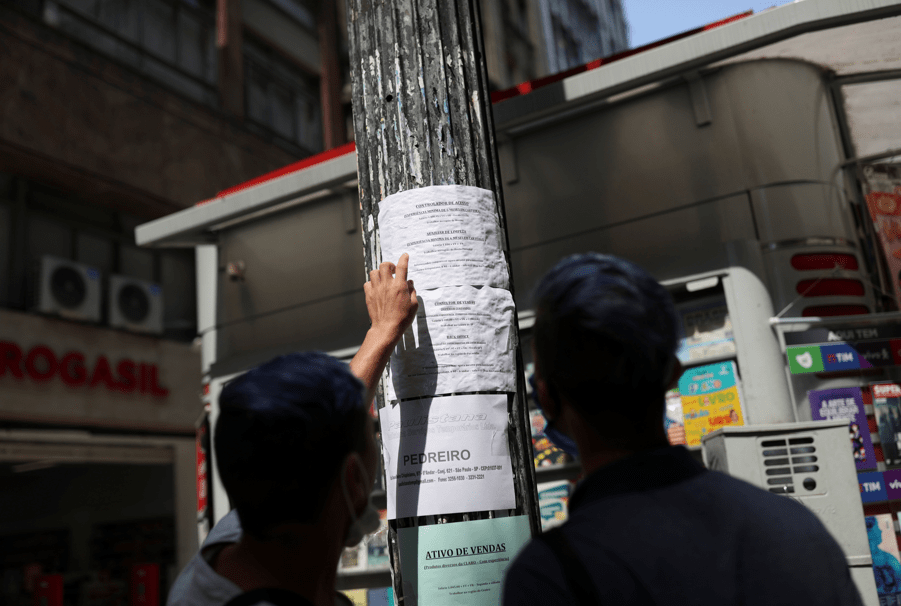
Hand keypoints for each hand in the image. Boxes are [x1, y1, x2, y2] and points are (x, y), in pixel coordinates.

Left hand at [351, 254, 417, 403]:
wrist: (386, 328)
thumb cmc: (402, 319)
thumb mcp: (414, 305)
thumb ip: (412, 292)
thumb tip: (409, 283)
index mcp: (400, 286)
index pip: (402, 267)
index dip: (404, 259)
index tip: (405, 256)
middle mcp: (387, 285)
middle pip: (385, 265)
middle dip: (389, 265)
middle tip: (392, 270)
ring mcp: (377, 289)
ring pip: (374, 272)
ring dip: (379, 273)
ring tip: (383, 279)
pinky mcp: (369, 295)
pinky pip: (367, 283)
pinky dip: (371, 283)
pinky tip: (376, 288)